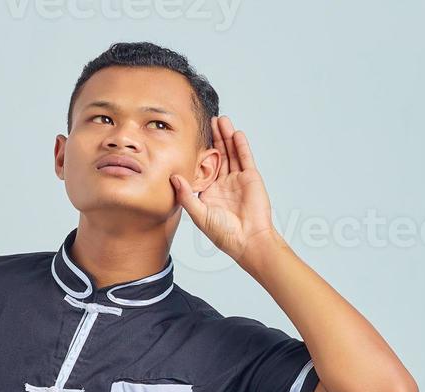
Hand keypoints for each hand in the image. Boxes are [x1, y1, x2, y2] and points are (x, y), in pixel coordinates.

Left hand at [171, 115, 281, 266]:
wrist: (249, 240)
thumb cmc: (224, 234)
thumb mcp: (199, 214)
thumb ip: (186, 196)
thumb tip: (173, 177)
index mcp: (210, 192)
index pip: (203, 167)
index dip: (199, 152)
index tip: (191, 137)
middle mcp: (224, 184)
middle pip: (218, 155)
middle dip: (214, 138)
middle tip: (208, 120)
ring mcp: (238, 179)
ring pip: (231, 153)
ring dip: (226, 136)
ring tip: (221, 119)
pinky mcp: (251, 178)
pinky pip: (245, 158)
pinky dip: (240, 145)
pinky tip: (235, 133)